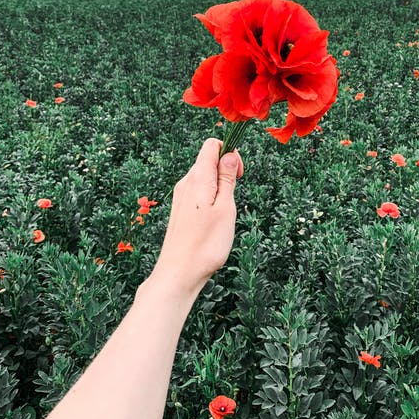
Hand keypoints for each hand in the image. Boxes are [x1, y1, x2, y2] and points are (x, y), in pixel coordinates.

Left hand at [151, 138, 243, 295]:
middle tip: (233, 197)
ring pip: (204, 176)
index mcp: (198, 177)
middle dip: (227, 170)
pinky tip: (213, 220)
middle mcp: (186, 182)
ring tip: (223, 212)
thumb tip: (230, 154)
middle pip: (208, 159)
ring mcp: (181, 195)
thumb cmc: (206, 244)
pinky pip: (198, 191)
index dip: (230, 152)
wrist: (179, 273)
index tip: (239, 174)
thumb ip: (227, 178)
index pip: (211, 145)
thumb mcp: (225, 208)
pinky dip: (211, 197)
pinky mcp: (181, 208)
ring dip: (220, 186)